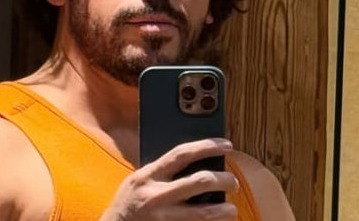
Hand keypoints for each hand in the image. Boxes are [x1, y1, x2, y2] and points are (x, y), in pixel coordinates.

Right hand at [99, 138, 239, 220]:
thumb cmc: (126, 206)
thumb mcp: (137, 183)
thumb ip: (160, 173)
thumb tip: (194, 163)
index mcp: (147, 177)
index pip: (182, 154)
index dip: (207, 146)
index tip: (227, 144)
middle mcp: (155, 196)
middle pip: (200, 181)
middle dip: (224, 180)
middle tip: (232, 182)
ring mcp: (163, 219)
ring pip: (204, 212)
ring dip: (224, 210)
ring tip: (231, 209)